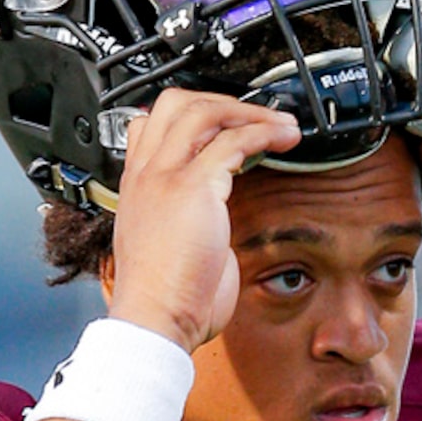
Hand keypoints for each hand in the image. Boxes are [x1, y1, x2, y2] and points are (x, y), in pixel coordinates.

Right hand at [107, 89, 300, 350]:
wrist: (156, 319)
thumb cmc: (165, 298)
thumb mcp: (169, 247)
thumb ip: (186, 221)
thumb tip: (214, 217)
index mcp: (138, 186)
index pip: (150, 124)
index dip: (190, 115)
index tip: (224, 126)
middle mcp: (147, 174)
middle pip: (174, 103)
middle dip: (220, 101)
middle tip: (254, 118)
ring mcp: (166, 177)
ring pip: (204, 112)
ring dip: (250, 112)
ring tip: (280, 124)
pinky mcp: (193, 188)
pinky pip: (232, 141)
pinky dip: (263, 132)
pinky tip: (283, 138)